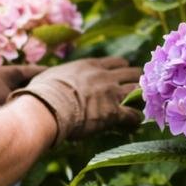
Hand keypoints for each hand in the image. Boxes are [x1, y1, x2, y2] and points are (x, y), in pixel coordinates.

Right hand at [7, 56, 142, 145]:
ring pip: (137, 90)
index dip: (121, 69)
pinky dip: (136, 119)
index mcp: (90, 66)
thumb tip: (45, 76)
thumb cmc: (42, 92)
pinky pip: (133, 115)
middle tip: (137, 89)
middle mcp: (105, 76)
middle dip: (136, 80)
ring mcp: (111, 94)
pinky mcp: (113, 113)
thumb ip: (56, 75)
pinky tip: (136, 123)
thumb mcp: (50, 75)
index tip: (122, 74)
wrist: (47, 107)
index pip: (115, 62)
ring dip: (140, 98)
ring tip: (142, 105)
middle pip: (132, 72)